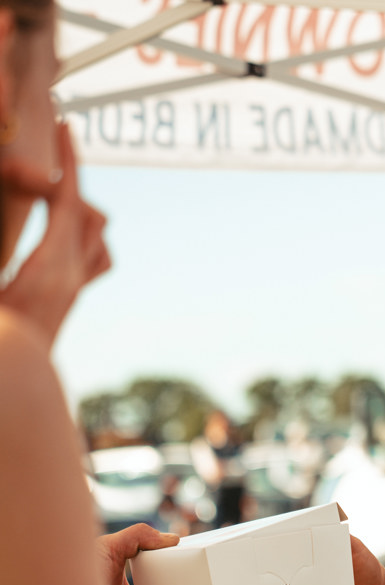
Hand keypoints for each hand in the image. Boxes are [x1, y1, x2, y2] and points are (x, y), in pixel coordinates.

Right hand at [0, 123, 110, 348]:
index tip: (66, 127)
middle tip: (54, 146)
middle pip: (87, 212)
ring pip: (97, 234)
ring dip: (78, 207)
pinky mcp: (72, 296)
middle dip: (68, 177)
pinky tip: (61, 227)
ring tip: (50, 187)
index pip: (69, 202)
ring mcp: (76, 286)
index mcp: (51, 266)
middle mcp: (72, 274)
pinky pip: (94, 257)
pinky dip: (83, 234)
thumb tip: (19, 211)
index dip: (67, 162)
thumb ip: (0, 251)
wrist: (15, 378)